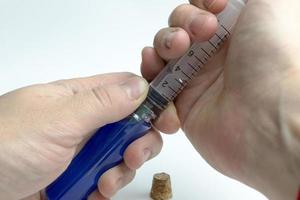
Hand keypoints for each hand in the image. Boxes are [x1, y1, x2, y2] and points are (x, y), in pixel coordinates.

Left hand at [0, 73, 178, 199]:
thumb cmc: (7, 146)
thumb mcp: (57, 120)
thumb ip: (102, 103)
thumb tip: (141, 86)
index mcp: (80, 99)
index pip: (127, 90)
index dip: (151, 100)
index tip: (166, 119)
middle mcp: (85, 123)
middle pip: (132, 125)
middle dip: (141, 141)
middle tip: (133, 155)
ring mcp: (83, 151)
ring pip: (123, 155)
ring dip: (122, 170)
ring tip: (103, 183)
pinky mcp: (80, 177)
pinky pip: (108, 180)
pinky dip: (107, 189)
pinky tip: (94, 193)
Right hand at [141, 0, 299, 198]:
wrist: (267, 116)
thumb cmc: (275, 58)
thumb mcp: (273, 5)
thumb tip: (228, 0)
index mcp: (234, 31)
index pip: (202, 10)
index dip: (199, 5)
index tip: (212, 8)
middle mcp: (215, 55)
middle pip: (179, 30)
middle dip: (180, 24)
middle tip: (199, 33)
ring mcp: (198, 80)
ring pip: (163, 55)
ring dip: (162, 46)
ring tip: (176, 50)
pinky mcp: (183, 104)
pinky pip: (156, 88)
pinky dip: (150, 77)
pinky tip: (155, 69)